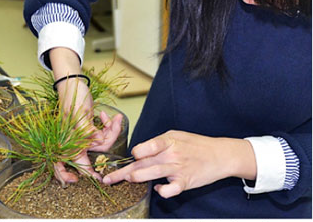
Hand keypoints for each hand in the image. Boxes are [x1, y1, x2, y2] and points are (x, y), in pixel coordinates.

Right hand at [55, 78, 122, 183]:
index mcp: (69, 142)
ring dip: (111, 130)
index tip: (101, 179)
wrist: (72, 83)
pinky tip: (106, 116)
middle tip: (115, 123)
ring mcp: (82, 136)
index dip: (87, 175)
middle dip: (109, 138)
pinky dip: (107, 126)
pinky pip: (102, 134)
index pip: (77, 165)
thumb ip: (87, 131)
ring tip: (114, 117)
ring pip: (102, 143)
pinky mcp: (89, 130)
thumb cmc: (72, 97)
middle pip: (96, 152)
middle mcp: (75, 142)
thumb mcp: (79, 113)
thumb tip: (98, 141)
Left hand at [103, 130, 255, 197]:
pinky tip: (159, 189)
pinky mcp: (185, 182)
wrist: (220, 154)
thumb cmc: (195, 144)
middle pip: (141, 163)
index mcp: (167, 141)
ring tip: (126, 180)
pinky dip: (162, 191)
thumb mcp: (176, 135)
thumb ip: (157, 143)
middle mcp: (170, 154)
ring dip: (135, 178)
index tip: (131, 158)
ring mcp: (177, 168)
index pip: (142, 147)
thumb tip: (140, 153)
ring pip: (151, 174)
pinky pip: (169, 189)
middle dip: (122, 172)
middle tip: (108, 178)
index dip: (134, 154)